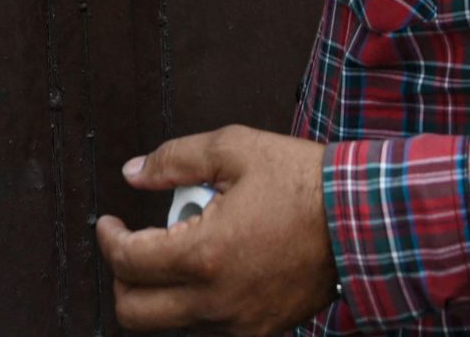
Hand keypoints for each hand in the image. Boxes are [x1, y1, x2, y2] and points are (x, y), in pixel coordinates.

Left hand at [94, 126, 336, 334]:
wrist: (361, 219)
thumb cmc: (304, 182)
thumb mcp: (236, 150)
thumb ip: (175, 159)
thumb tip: (134, 172)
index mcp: (203, 254)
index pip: (127, 260)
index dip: (108, 238)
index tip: (110, 223)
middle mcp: (215, 300)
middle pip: (134, 312)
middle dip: (122, 277)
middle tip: (135, 246)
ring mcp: (239, 322)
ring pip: (170, 324)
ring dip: (162, 291)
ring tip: (189, 248)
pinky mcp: (260, 331)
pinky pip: (208, 329)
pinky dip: (197, 304)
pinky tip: (216, 268)